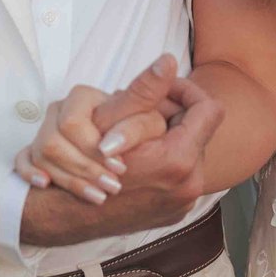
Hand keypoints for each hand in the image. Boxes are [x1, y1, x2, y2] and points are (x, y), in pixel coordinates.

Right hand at [17, 65, 224, 248]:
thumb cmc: (83, 164)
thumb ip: (145, 89)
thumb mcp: (111, 119)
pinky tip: (137, 164)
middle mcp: (189, 187)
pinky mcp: (173, 214)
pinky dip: (162, 165)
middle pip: (197, 134)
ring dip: (166, 142)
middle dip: (172, 120)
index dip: (186, 93)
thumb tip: (169, 60)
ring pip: (187, 154)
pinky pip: (179, 177)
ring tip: (136, 142)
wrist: (66, 216)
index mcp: (179, 161)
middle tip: (140, 117)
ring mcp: (182, 204)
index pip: (209, 110)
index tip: (163, 91)